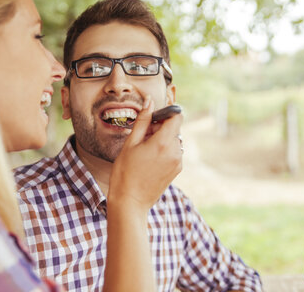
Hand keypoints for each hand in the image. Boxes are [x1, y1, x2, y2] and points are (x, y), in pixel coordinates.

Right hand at [108, 96, 182, 213]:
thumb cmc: (125, 172)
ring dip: (161, 140)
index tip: (152, 119)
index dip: (165, 114)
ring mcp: (178, 162)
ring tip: (143, 151)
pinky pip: (173, 152)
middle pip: (174, 129)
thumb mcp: (131, 143)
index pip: (177, 116)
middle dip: (160, 128)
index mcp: (164, 142)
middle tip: (141, 138)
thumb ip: (143, 120)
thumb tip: (149, 101)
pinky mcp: (176, 171)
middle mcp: (176, 152)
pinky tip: (148, 160)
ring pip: (173, 140)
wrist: (130, 202)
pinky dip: (163, 151)